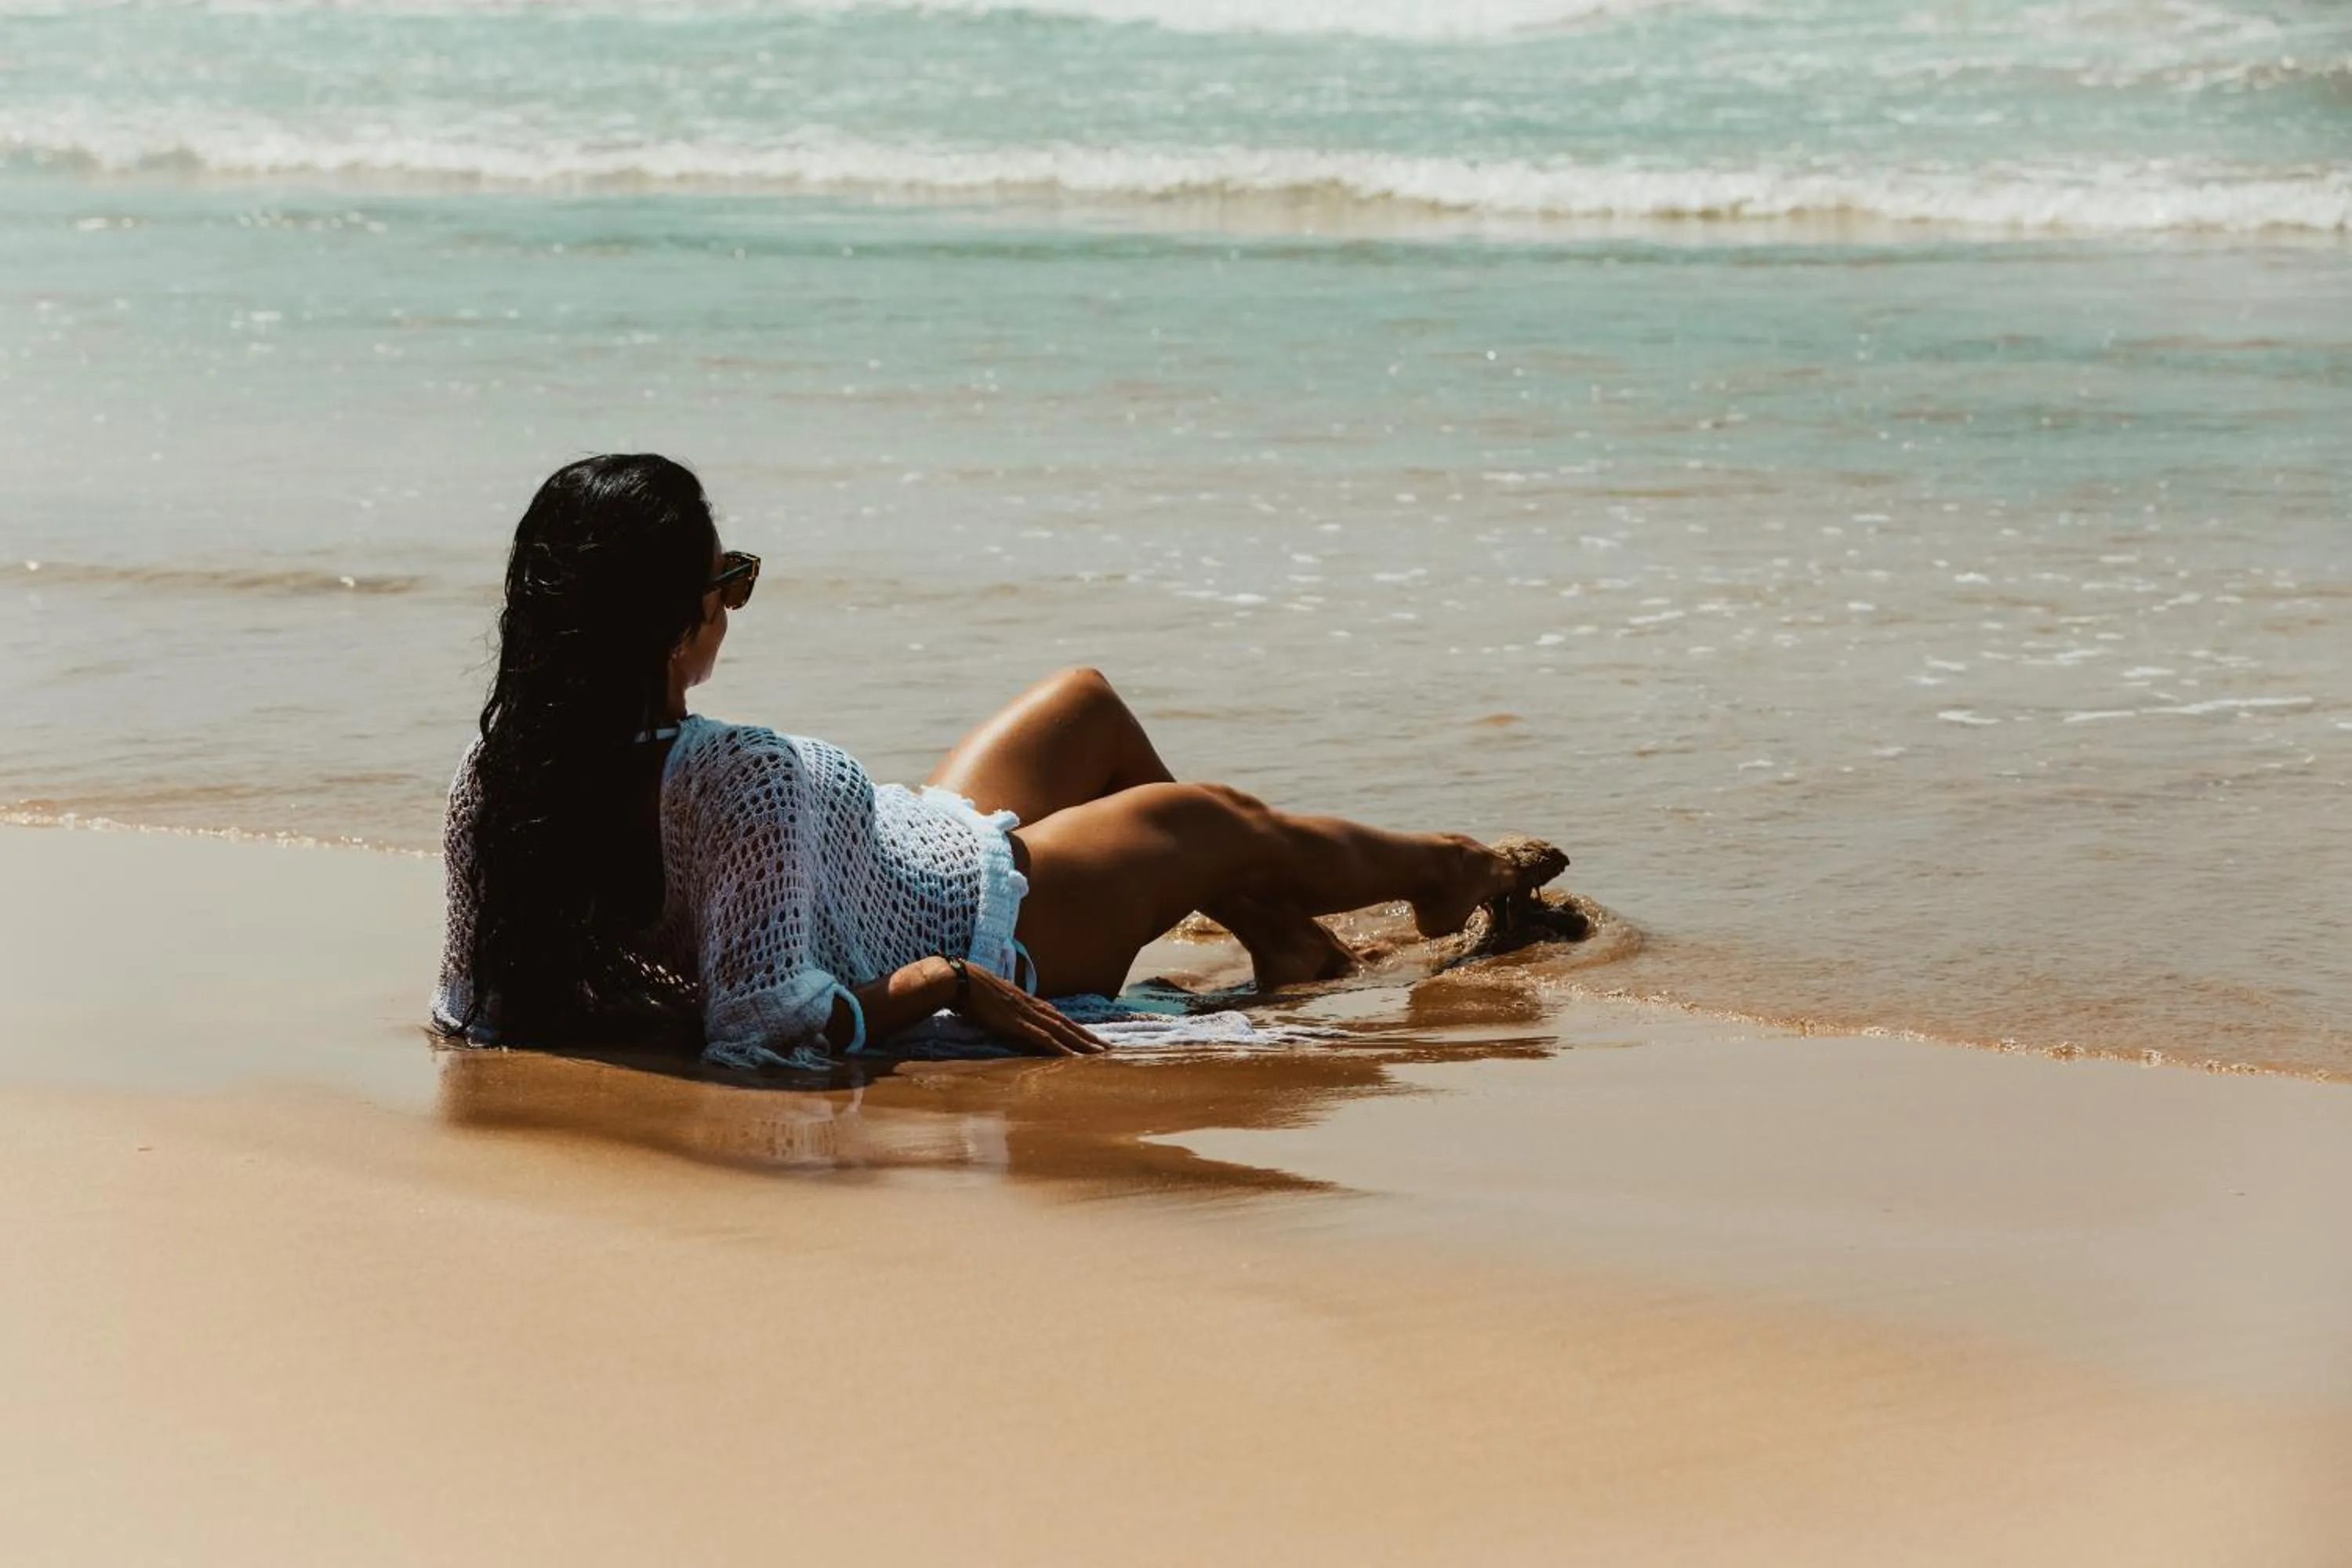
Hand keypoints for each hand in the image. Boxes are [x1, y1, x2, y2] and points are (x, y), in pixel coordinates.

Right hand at [952, 962, 1108, 1056]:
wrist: (961, 980)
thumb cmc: (972, 991)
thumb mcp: (995, 1001)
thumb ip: (1006, 1012)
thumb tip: (1010, 1020)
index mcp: (1028, 1003)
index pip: (1059, 1018)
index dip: (1077, 1029)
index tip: (1091, 1038)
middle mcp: (1033, 1007)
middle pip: (1068, 1025)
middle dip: (1089, 1038)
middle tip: (1109, 1049)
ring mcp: (1028, 1015)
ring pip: (1062, 1032)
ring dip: (1082, 1044)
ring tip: (1100, 1054)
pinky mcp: (1018, 1024)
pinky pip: (1045, 1039)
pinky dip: (1061, 1049)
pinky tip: (1073, 1058)